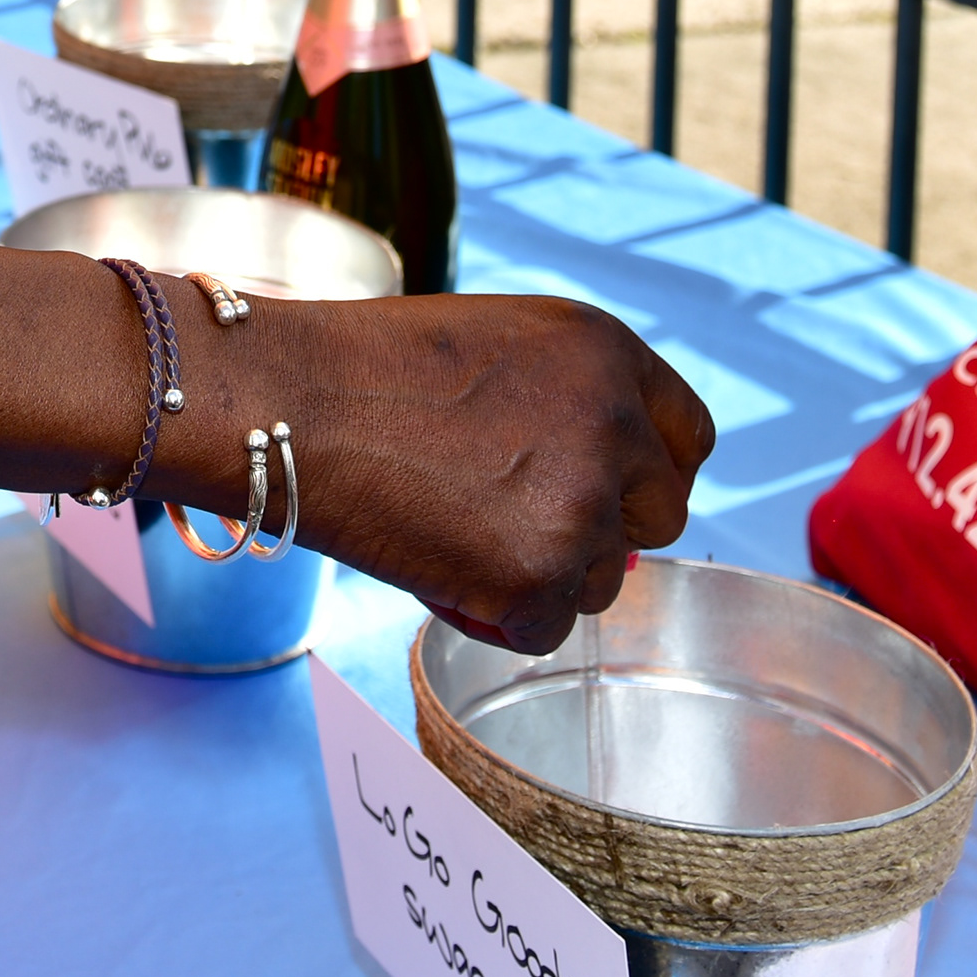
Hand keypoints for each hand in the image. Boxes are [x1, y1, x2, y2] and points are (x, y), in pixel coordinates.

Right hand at [193, 294, 713, 653]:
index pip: (689, 436)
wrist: (288, 401)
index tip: (614, 494)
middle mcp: (614, 424)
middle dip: (601, 530)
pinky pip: (544, 629)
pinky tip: (436, 565)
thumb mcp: (503, 347)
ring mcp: (582, 505)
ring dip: (542, 575)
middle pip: (660, 515)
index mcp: (607, 352)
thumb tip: (614, 504)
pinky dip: (495, 616)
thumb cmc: (369, 369)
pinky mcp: (539, 578)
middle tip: (519, 523)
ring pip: (601, 581)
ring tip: (453, 529)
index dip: (650, 471)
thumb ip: (574, 403)